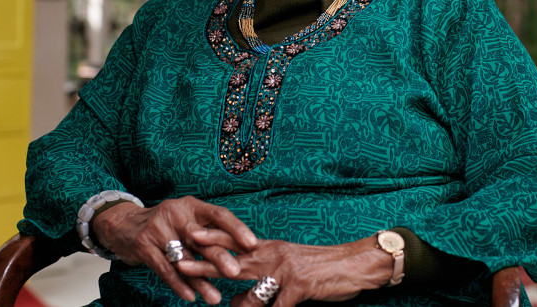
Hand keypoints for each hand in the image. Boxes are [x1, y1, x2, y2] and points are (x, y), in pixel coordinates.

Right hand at [91, 196, 257, 304]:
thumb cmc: (166, 225)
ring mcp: (158, 229)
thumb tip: (243, 251)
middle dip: (219, 256)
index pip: (219, 214)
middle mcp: (176, 213)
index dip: (236, 228)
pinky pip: (164, 268)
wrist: (124, 224)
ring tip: (215, 297)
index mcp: (192, 206)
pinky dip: (178, 284)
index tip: (252, 243)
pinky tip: (190, 296)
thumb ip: (209, 232)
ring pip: (184, 258)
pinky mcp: (143, 245)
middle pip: (201, 237)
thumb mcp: (187, 219)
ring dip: (200, 280)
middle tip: (235, 272)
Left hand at [202, 236, 392, 306]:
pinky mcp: (298, 287)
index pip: (236, 242)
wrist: (355, 264)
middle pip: (233, 260)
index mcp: (271, 248)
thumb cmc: (322, 268)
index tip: (189, 236)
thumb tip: (236, 302)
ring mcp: (286, 271)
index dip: (212, 240)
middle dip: (205, 263)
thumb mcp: (289, 269)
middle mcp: (275, 256)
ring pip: (252, 292)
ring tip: (227, 306)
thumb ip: (262, 283)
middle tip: (180, 262)